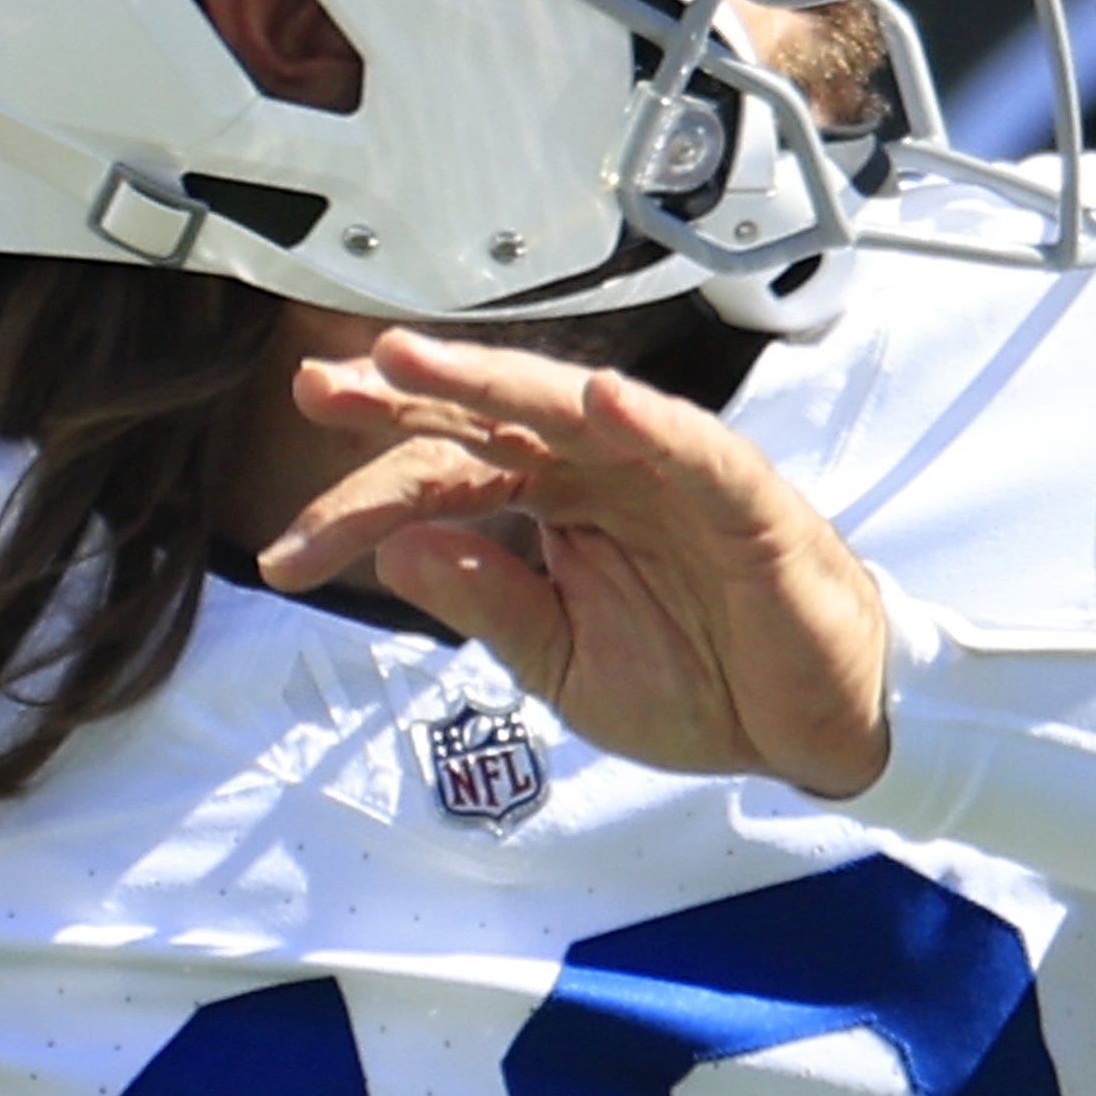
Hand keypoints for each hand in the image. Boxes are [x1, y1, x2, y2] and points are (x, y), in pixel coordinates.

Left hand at [263, 328, 897, 793]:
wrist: (809, 732)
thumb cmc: (701, 683)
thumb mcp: (562, 664)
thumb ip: (488, 602)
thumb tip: (396, 550)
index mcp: (552, 505)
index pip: (442, 481)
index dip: (361, 504)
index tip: (286, 554)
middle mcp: (602, 471)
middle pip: (490, 421)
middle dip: (404, 399)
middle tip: (322, 386)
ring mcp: (671, 476)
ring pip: (574, 412)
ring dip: (496, 383)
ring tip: (414, 363)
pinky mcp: (745, 503)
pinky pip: (697, 453)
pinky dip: (652, 423)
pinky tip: (599, 402)